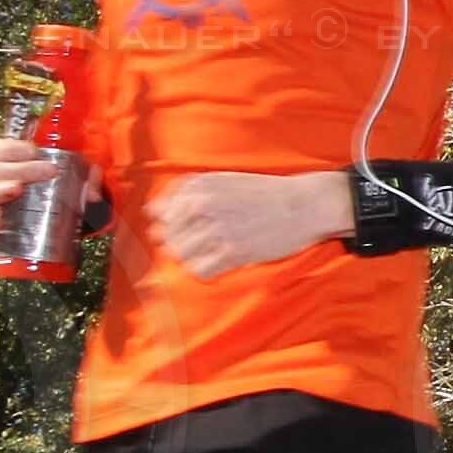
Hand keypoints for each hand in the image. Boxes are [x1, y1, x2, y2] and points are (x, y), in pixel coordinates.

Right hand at [0, 133, 91, 243]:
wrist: (59, 215)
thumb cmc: (58, 186)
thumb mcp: (74, 175)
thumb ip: (87, 177)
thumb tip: (94, 193)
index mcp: (1, 162)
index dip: (4, 146)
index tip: (34, 150)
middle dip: (16, 167)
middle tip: (46, 171)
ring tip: (17, 190)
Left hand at [148, 167, 359, 275]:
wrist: (301, 205)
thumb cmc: (262, 193)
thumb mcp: (221, 181)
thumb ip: (185, 194)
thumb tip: (151, 213)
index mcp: (197, 185)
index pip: (160, 214)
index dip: (172, 224)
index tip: (189, 227)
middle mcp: (202, 205)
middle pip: (167, 237)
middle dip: (181, 243)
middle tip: (207, 241)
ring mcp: (216, 229)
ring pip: (181, 255)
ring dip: (194, 257)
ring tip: (215, 251)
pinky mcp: (232, 252)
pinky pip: (200, 271)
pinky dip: (208, 270)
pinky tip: (223, 261)